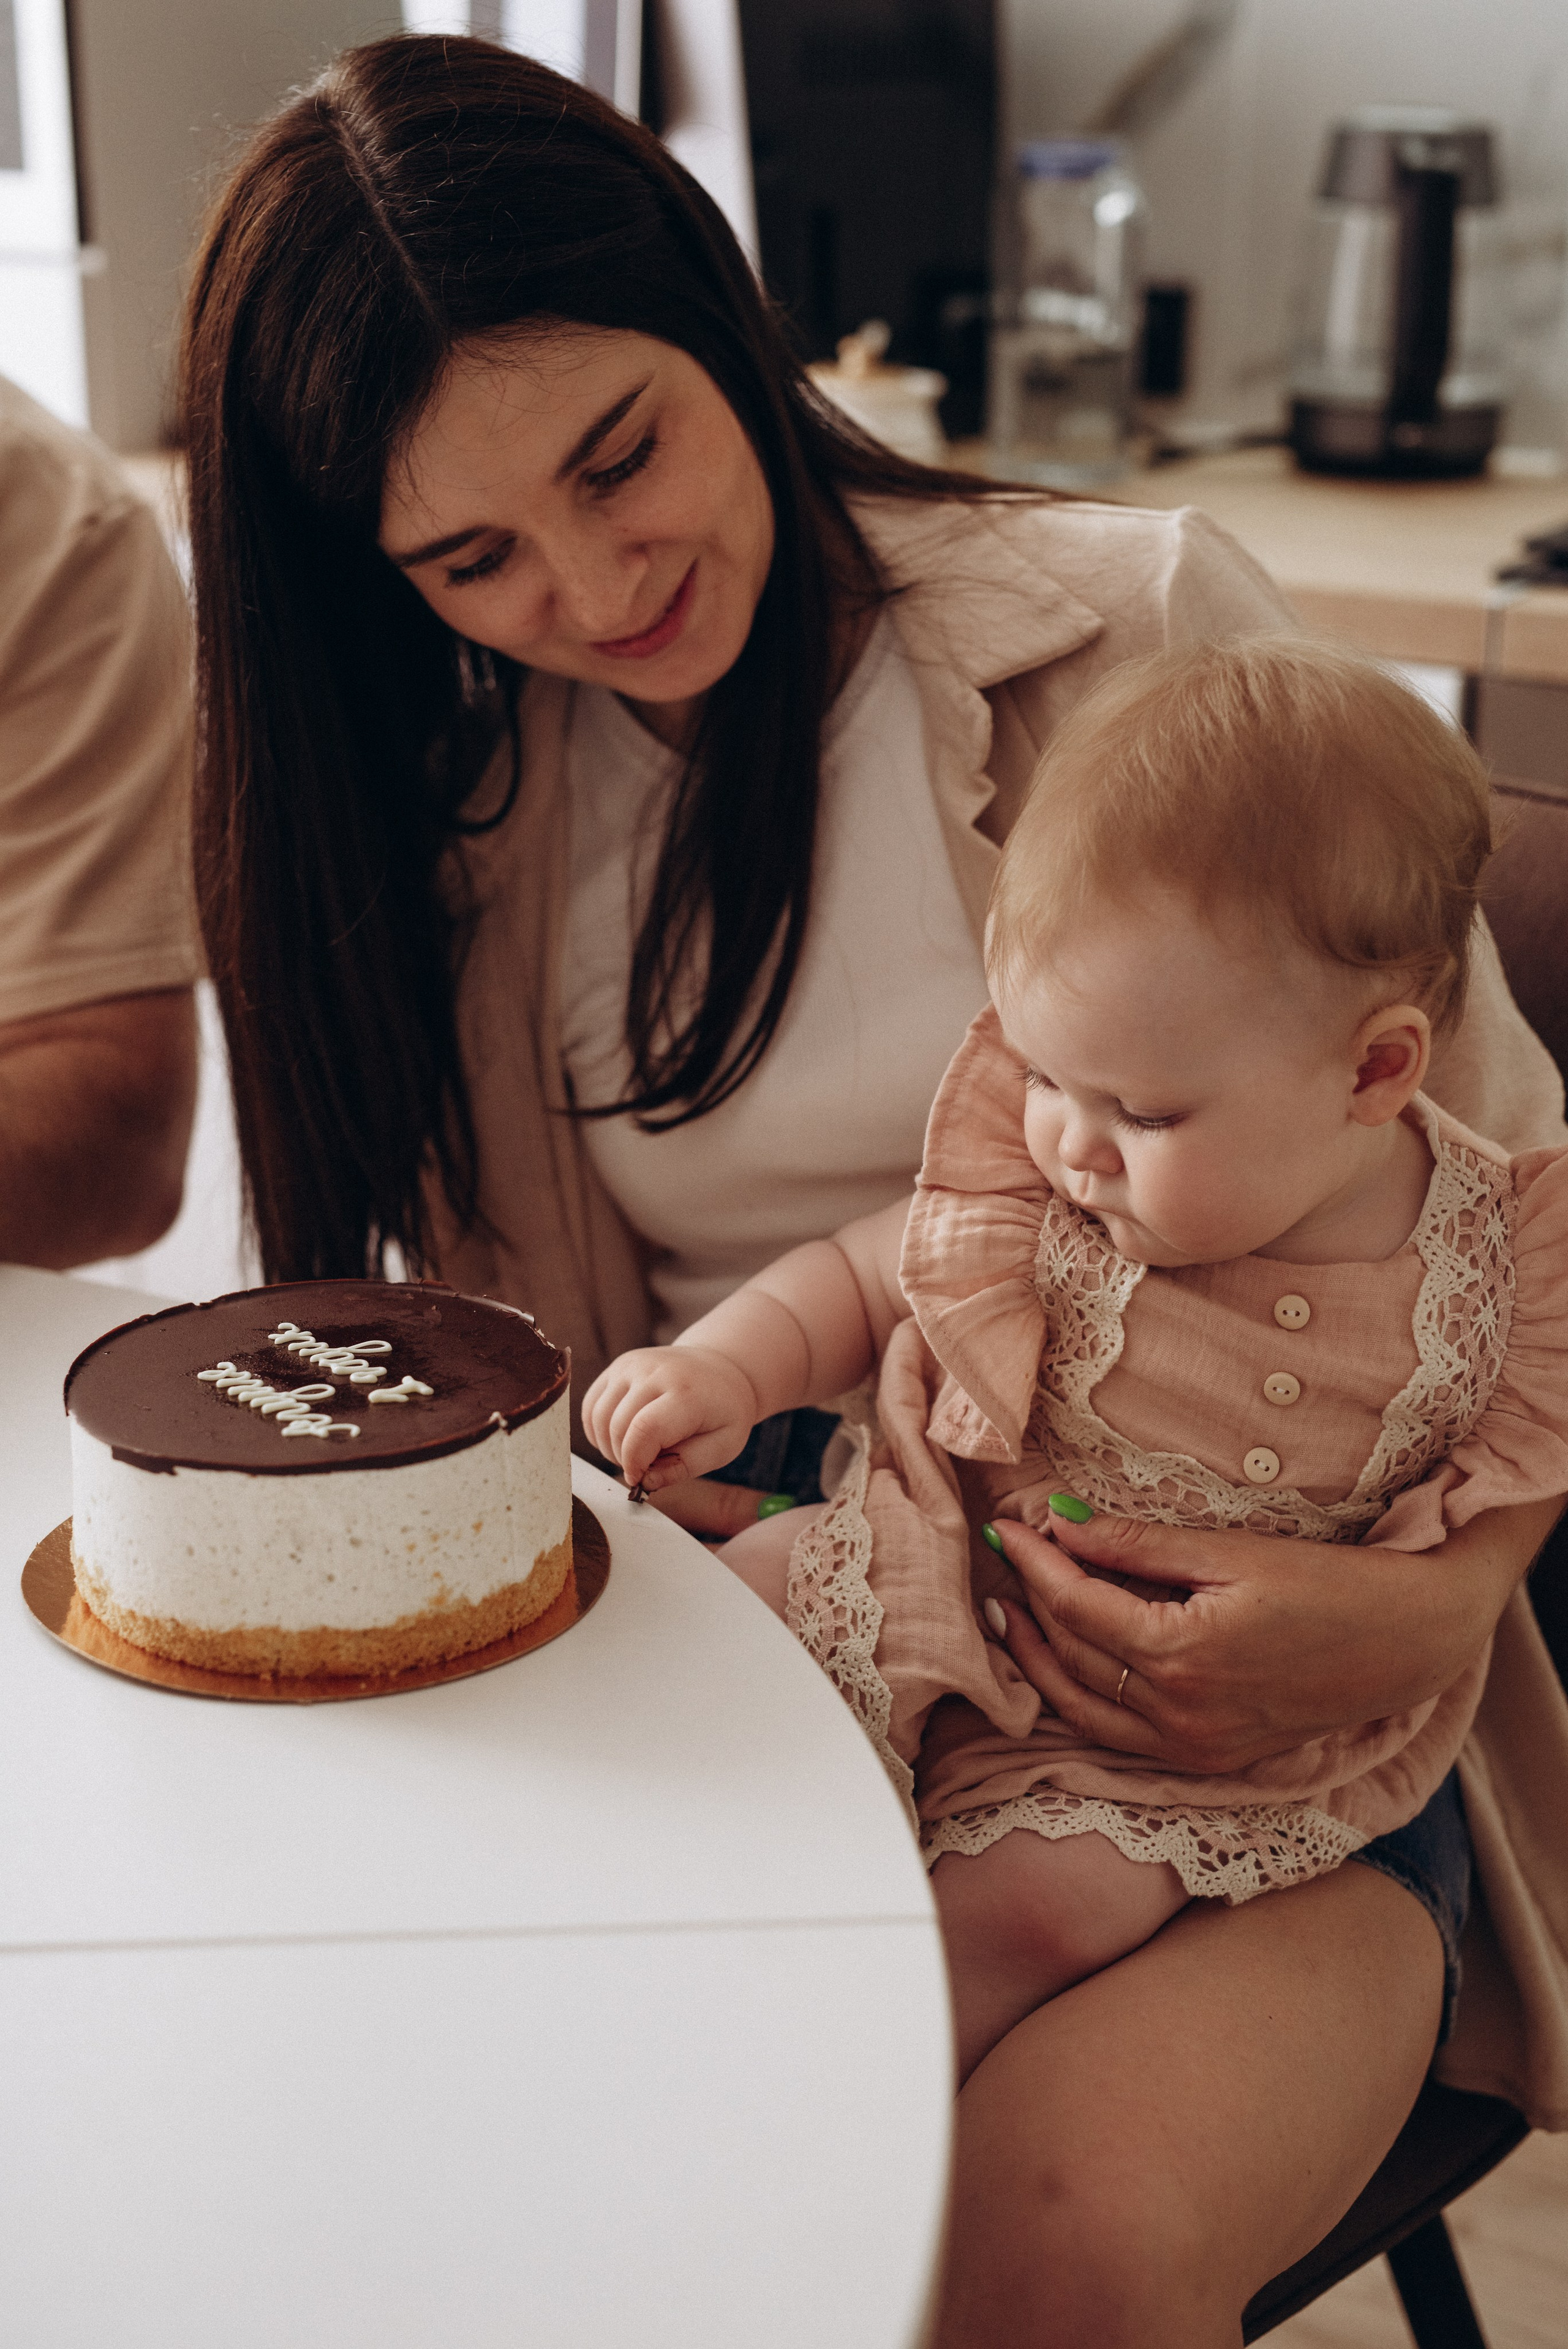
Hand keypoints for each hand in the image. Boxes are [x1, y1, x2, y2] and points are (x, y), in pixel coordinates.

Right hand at [581, 1345, 759, 1493]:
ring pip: (599, 1417)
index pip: (645, 1430)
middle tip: (642, 1468)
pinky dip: (597, 1430)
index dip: (635, 1463)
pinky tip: (620, 1438)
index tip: (639, 1479)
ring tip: (634, 1453)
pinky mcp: (618, 1367)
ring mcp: (632, 1365)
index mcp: (686, 1392)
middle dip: (623, 1458)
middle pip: (617, 1426)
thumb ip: (684, 1466)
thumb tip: (644, 1482)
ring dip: (608, 1446)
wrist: (721, 1369)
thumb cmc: (723, 1413)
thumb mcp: (722, 1445)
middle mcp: (654, 1371)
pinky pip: (591, 1406)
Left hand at [985, 1497, 1558, 1773]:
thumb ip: (1139, 1546)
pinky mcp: (1209, 1759)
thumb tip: (1062, 1525)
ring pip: (1083, 1707)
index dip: (1035, 1563)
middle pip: (1072, 1654)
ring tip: (1009, 1615)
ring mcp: (1193, 1747)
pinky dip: (1081, 1699)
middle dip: (1029, 1605)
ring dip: (1039, 1661)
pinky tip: (1064, 1665)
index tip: (1009, 1527)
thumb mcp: (1231, 1553)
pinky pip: (1120, 1736)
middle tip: (1004, 1560)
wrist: (1407, 1645)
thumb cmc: (1329, 1587)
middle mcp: (1180, 1715)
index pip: (1075, 1606)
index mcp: (1182, 1656)